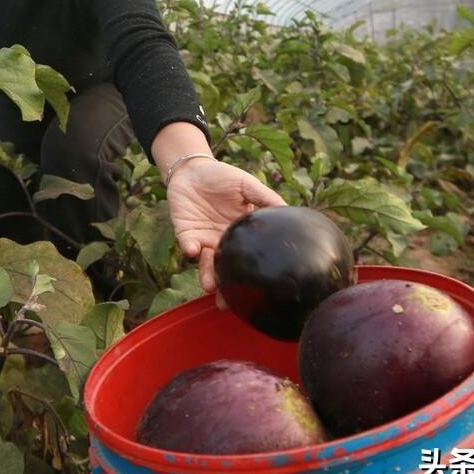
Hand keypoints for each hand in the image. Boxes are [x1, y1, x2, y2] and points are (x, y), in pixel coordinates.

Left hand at [165, 158, 284, 307]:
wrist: (192, 168)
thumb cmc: (222, 176)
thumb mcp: (247, 185)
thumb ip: (265, 198)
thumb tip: (288, 210)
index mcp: (239, 232)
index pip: (246, 258)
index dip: (249, 274)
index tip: (257, 292)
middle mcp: (222, 240)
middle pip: (225, 269)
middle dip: (225, 287)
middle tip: (227, 304)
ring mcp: (203, 238)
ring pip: (206, 263)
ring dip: (207, 274)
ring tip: (210, 285)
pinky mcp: (185, 232)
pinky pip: (188, 245)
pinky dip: (190, 249)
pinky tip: (194, 250)